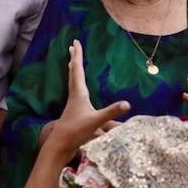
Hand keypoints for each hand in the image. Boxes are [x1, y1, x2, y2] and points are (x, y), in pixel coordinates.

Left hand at [44, 42, 130, 156]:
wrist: (60, 146)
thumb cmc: (76, 131)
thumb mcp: (96, 121)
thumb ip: (111, 112)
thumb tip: (128, 104)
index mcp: (79, 93)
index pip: (78, 70)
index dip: (78, 55)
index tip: (75, 42)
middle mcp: (74, 96)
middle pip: (73, 73)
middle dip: (74, 59)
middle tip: (72, 47)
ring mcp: (73, 104)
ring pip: (73, 83)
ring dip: (74, 71)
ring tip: (72, 64)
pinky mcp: (73, 112)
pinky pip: (75, 93)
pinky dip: (77, 85)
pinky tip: (79, 91)